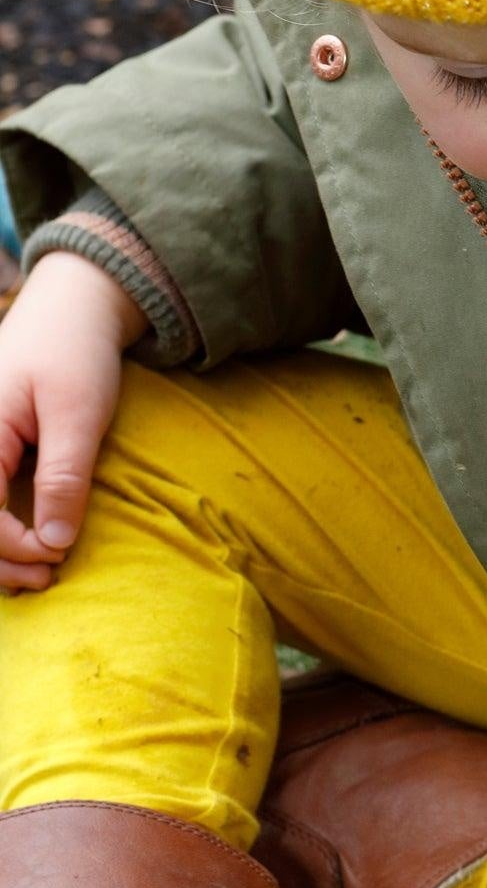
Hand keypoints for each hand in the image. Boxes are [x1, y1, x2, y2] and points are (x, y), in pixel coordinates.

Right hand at [0, 251, 145, 587]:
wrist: (71, 309)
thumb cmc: (76, 354)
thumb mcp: (78, 415)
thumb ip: (64, 478)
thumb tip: (55, 543)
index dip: (13, 546)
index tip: (56, 556)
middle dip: (1, 558)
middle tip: (48, 578)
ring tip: (40, 569)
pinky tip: (29, 544)